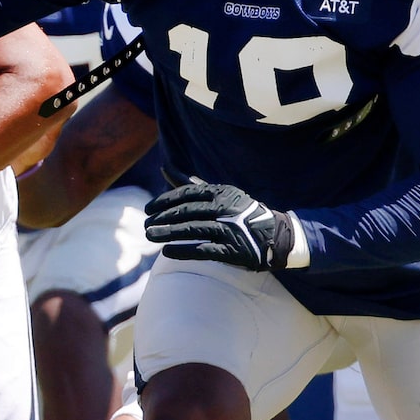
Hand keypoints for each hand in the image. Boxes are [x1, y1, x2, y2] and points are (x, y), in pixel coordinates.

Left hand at [143, 180, 296, 271]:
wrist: (275, 234)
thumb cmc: (239, 212)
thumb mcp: (217, 193)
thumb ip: (189, 182)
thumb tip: (164, 167)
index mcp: (221, 192)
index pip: (187, 193)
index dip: (165, 201)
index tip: (147, 209)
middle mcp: (226, 208)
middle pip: (188, 211)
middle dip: (163, 218)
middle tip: (145, 225)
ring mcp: (231, 228)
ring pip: (194, 229)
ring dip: (169, 233)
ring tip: (150, 236)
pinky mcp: (234, 249)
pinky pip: (205, 250)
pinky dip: (184, 250)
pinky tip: (167, 252)